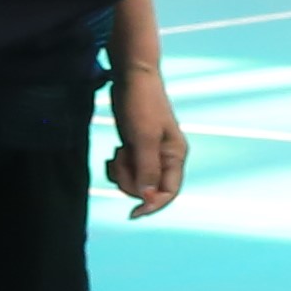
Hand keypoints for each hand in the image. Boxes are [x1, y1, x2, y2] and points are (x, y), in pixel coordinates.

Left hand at [107, 83, 187, 216]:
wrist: (131, 77)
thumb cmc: (141, 104)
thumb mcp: (143, 137)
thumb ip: (147, 168)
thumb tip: (148, 197)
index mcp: (175, 155)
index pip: (169, 192)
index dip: (152, 205)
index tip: (132, 212)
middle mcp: (165, 157)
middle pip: (148, 189)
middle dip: (130, 180)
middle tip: (121, 158)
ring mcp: (149, 153)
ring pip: (134, 180)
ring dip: (121, 172)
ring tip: (119, 151)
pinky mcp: (136, 148)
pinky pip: (126, 170)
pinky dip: (117, 166)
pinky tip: (115, 151)